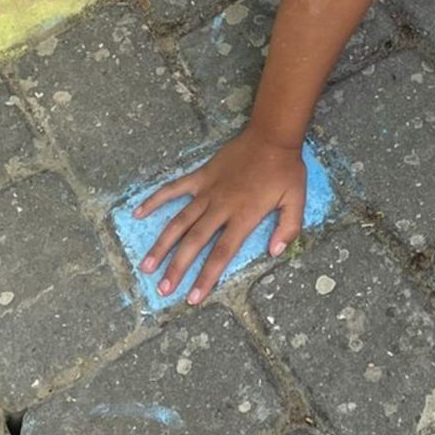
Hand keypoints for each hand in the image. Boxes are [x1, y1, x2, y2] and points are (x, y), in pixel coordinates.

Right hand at [132, 131, 308, 302]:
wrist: (271, 135)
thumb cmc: (285, 169)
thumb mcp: (297, 200)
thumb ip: (288, 228)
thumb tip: (274, 252)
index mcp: (244, 216)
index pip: (221, 254)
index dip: (206, 277)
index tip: (193, 298)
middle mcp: (221, 206)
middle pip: (194, 242)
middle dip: (177, 268)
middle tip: (163, 289)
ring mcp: (207, 190)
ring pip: (179, 221)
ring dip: (162, 244)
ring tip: (147, 265)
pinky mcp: (200, 176)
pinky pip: (173, 188)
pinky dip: (155, 199)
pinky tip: (138, 212)